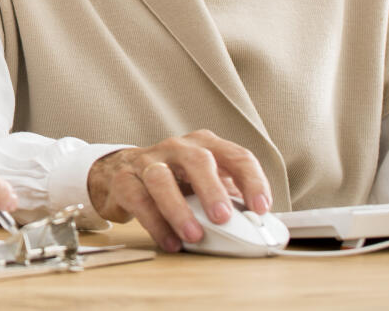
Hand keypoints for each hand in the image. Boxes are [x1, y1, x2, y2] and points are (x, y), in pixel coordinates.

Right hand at [85, 130, 271, 253]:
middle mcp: (178, 148)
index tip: (261, 208)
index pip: (236, 156)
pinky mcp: (125, 180)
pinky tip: (171, 241)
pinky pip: (139, 200)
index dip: (252, 181)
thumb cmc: (177, 182)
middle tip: (223, 217)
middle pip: (198, 160)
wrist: (124, 172)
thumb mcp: (206, 185)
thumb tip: (264, 229)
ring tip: (194, 235)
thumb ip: (232, 201)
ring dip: (179, 208)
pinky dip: (156, 223)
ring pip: (162, 178)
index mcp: (206, 146)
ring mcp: (149, 161)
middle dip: (212, 189)